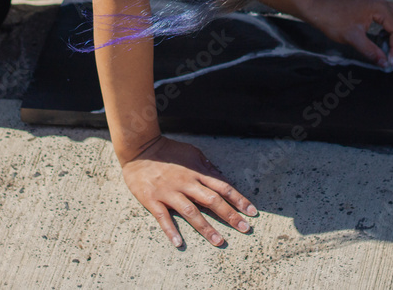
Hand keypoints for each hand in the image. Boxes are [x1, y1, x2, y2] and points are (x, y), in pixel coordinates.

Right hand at [121, 135, 256, 247]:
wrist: (140, 148)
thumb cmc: (168, 151)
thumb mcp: (192, 152)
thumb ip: (206, 165)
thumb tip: (220, 176)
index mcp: (197, 172)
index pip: (223, 187)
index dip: (239, 200)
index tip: (252, 212)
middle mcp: (186, 183)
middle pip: (212, 200)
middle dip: (230, 215)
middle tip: (245, 229)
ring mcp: (170, 192)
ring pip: (191, 212)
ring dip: (206, 227)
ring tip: (219, 241)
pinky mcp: (153, 199)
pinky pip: (163, 218)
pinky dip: (171, 231)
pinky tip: (179, 244)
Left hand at [305, 0, 392, 68]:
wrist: (316, 7)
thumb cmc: (332, 19)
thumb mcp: (353, 39)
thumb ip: (371, 51)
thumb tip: (384, 63)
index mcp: (379, 6)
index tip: (390, 61)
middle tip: (387, 55)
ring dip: (392, 31)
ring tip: (383, 45)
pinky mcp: (367, 1)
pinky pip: (384, 13)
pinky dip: (385, 25)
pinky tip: (377, 36)